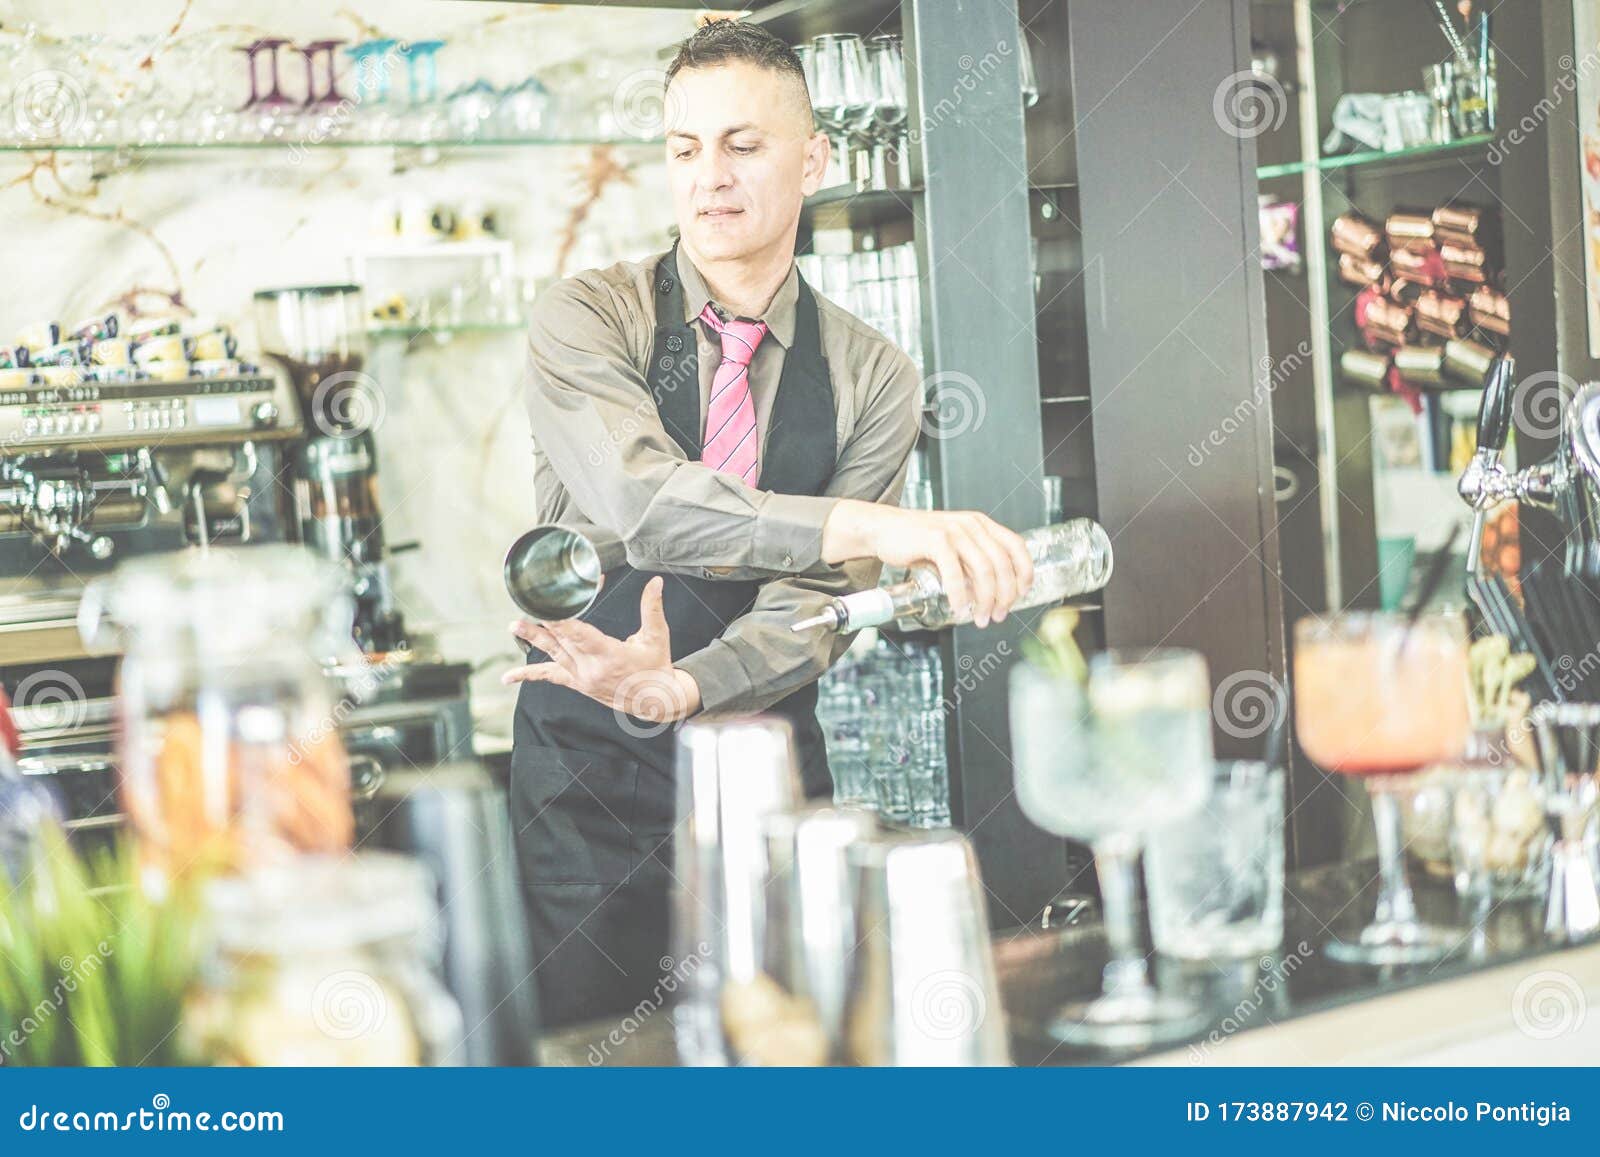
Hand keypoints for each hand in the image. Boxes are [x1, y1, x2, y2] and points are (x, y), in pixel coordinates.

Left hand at [501, 576, 702, 722]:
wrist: (655, 701)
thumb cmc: (656, 667)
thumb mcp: (657, 637)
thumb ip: (652, 608)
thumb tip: (656, 581)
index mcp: (610, 655)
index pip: (581, 635)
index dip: (563, 621)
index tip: (548, 607)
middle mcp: (591, 669)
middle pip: (562, 641)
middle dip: (543, 622)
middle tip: (525, 605)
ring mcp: (582, 678)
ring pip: (553, 654)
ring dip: (533, 639)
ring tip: (514, 626)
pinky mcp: (578, 684)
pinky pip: (550, 677)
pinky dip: (529, 675)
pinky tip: (508, 677)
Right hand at [821, 502, 1033, 627]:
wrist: (884, 529)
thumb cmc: (918, 542)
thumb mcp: (953, 547)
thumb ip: (971, 565)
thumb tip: (989, 596)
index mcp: (981, 524)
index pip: (1015, 545)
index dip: (1025, 571)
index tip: (1023, 593)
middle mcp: (972, 524)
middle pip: (1001, 563)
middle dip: (1004, 595)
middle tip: (998, 615)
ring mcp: (954, 530)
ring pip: (983, 570)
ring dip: (985, 599)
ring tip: (980, 617)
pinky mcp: (935, 539)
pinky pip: (955, 572)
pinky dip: (960, 594)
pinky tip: (959, 607)